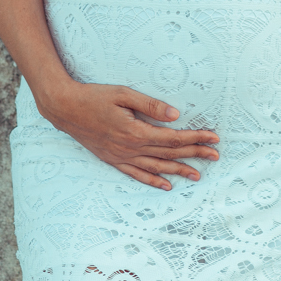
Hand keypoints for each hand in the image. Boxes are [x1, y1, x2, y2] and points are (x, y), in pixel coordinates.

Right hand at [38, 81, 219, 189]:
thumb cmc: (94, 97)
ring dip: (178, 171)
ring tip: (198, 175)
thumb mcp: (123, 94)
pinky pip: (136, 174)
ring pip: (156, 167)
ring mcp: (121, 157)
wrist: (65, 109)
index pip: (173, 138)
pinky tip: (166, 185)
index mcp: (136, 132)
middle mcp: (130, 148)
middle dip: (194, 154)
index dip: (195, 138)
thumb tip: (175, 115)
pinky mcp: (112, 160)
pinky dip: (153, 180)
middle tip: (215, 155)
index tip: (213, 138)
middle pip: (169, 153)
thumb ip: (150, 105)